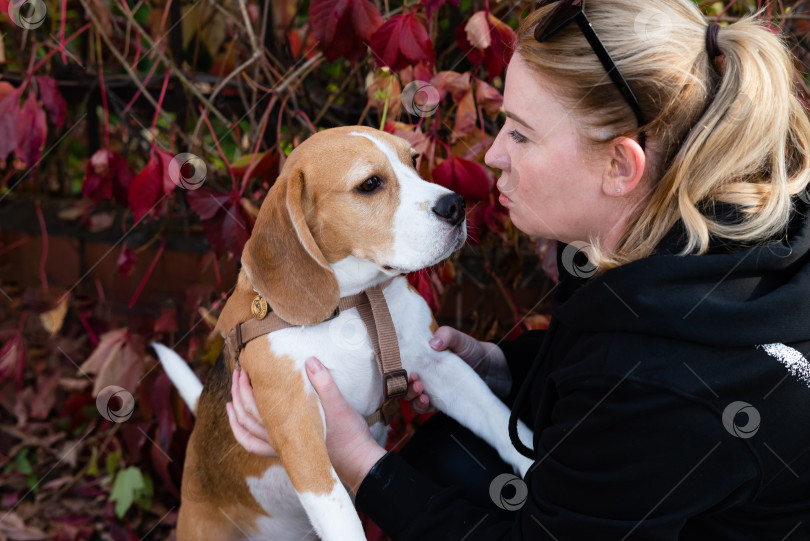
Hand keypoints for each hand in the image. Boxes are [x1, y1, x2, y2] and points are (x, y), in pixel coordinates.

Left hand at [227, 359, 384, 492]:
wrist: (359, 462)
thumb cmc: (350, 435)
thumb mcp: (340, 406)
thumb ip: (324, 383)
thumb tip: (309, 361)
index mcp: (287, 427)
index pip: (255, 406)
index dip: (246, 386)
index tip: (246, 368)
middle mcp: (279, 439)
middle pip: (247, 417)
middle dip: (238, 393)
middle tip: (239, 373)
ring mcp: (282, 447)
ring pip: (248, 432)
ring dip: (237, 413)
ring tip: (233, 396)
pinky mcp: (288, 450)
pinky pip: (256, 445)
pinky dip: (244, 433)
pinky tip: (243, 422)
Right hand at [407, 326, 511, 412]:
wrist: (493, 370)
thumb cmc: (473, 350)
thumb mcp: (460, 339)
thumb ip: (448, 335)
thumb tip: (434, 343)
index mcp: (422, 356)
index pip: (400, 360)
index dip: (395, 364)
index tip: (400, 365)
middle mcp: (422, 372)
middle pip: (402, 380)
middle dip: (402, 382)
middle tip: (414, 379)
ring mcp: (430, 387)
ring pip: (410, 395)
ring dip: (410, 395)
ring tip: (421, 391)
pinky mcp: (439, 401)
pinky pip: (423, 407)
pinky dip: (421, 406)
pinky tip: (426, 401)